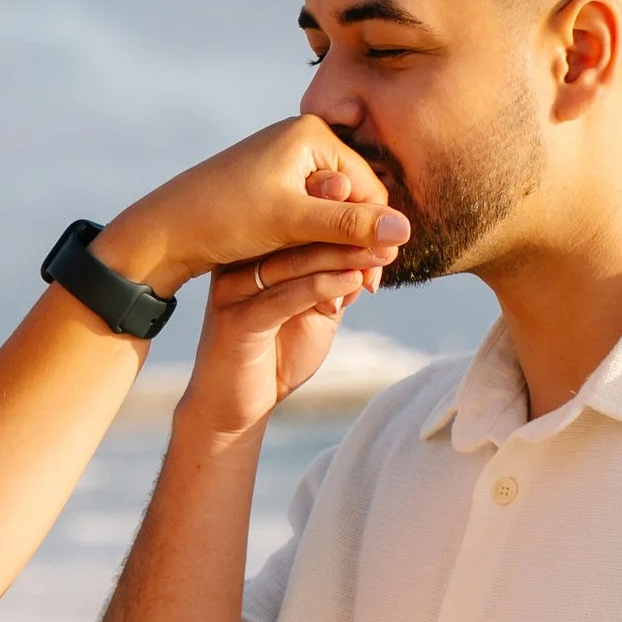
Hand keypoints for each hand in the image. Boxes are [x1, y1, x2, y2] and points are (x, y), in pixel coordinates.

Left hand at [94, 116, 408, 294]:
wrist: (166, 226)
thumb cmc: (225, 218)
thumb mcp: (292, 225)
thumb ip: (349, 227)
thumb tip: (406, 232)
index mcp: (313, 134)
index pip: (368, 188)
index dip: (376, 233)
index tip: (377, 277)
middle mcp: (303, 139)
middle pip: (352, 197)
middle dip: (359, 241)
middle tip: (367, 288)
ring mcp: (288, 161)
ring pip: (331, 209)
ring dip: (340, 246)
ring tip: (345, 286)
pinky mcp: (274, 183)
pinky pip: (310, 213)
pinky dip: (316, 240)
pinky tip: (317, 270)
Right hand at [180, 232, 383, 439]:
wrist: (234, 407)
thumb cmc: (276, 354)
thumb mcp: (316, 312)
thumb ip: (337, 283)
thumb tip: (376, 253)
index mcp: (252, 252)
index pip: (297, 219)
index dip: (341, 214)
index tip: (383, 220)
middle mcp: (236, 263)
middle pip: (295, 234)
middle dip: (347, 232)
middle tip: (389, 233)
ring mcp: (232, 290)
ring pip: (292, 263)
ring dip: (341, 256)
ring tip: (378, 254)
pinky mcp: (235, 321)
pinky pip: (283, 298)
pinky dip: (321, 287)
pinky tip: (353, 282)